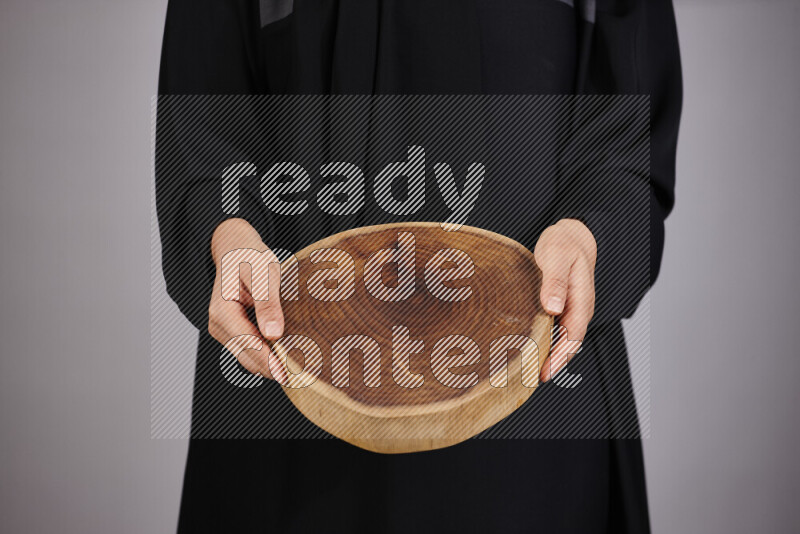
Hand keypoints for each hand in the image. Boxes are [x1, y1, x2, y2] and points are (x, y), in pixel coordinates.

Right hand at [208, 218, 284, 379]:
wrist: (236, 249)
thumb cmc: (249, 257)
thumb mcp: (263, 272)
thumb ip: (268, 303)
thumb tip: (273, 334)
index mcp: (222, 311)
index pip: (248, 344)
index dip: (269, 362)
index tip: (289, 375)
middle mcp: (219, 325)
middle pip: (248, 357)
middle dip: (273, 367)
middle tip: (304, 375)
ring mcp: (225, 331)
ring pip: (250, 358)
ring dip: (272, 364)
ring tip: (300, 366)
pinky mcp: (234, 332)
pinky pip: (251, 350)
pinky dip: (269, 355)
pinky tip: (288, 355)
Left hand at [534, 219, 596, 382]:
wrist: (571, 235)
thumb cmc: (564, 243)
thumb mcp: (557, 256)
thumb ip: (555, 281)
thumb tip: (554, 308)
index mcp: (581, 300)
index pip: (573, 336)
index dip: (560, 357)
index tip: (545, 371)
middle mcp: (578, 308)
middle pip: (568, 343)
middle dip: (553, 364)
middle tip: (530, 379)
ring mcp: (570, 309)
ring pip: (560, 339)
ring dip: (547, 355)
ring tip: (527, 370)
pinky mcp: (560, 307)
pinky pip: (554, 329)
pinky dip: (543, 341)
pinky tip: (528, 347)